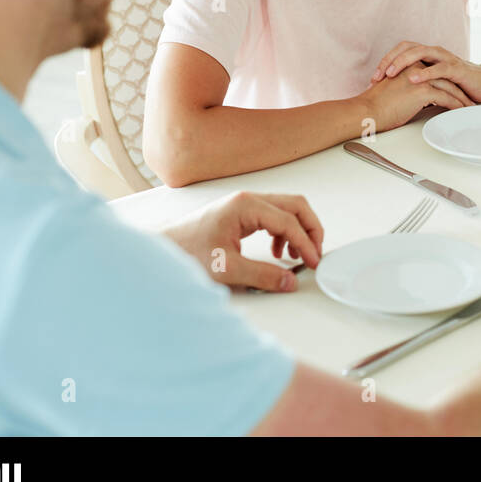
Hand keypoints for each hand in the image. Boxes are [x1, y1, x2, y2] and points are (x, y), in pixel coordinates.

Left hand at [163, 191, 323, 292]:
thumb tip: (289, 280)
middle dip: (310, 230)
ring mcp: (246, 205)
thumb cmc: (187, 251)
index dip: (305, 243)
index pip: (289, 221)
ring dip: (298, 231)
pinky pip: (275, 218)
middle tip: (315, 253)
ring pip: (287, 210)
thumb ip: (262, 276)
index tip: (313, 262)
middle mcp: (249, 200)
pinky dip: (284, 234)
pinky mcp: (242, 214)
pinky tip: (278, 253)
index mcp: (246, 206)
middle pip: (295, 206)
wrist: (165, 247)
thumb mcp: (227, 269)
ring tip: (297, 256)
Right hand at [360, 60, 473, 131]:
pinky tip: (461, 112)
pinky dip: (456, 105)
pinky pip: (446, 98)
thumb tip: (414, 97)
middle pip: (444, 77)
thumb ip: (406, 87)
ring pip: (448, 87)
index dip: (446, 80)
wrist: (367, 111)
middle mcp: (416, 68)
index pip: (434, 71)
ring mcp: (420, 78)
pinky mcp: (423, 91)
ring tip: (469, 107)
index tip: (455, 89)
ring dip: (461, 98)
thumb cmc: (376, 106)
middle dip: (458, 88)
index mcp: (408, 65)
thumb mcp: (393, 89)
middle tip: (467, 97)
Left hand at [371, 41, 480, 102]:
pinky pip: (439, 68)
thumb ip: (416, 81)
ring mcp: (445, 58)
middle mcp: (434, 52)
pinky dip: (426, 72)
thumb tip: (392, 92)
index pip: (400, 51)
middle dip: (390, 60)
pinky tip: (414, 79)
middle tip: (378, 75)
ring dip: (404, 62)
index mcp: (426, 54)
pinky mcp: (456, 68)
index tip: (373, 79)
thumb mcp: (431, 82)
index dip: (385, 62)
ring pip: (421, 53)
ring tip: (391, 73)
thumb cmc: (456, 83)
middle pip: (407, 48)